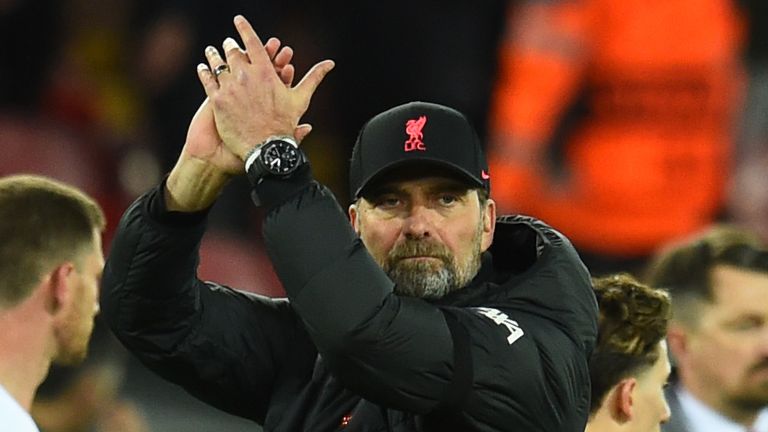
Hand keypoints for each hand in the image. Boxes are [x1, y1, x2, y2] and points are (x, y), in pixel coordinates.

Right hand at [165, 33, 302, 211]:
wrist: (217, 158)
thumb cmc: (244, 152)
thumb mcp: (270, 144)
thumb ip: (292, 134)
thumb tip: (309, 127)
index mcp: (266, 104)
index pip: (278, 81)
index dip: (284, 70)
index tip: (289, 58)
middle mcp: (250, 95)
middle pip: (263, 70)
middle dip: (272, 58)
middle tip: (279, 49)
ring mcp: (232, 92)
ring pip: (243, 68)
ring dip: (250, 56)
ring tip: (259, 49)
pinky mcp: (215, 96)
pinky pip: (219, 77)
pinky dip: (224, 67)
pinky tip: (230, 58)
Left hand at [197, 15, 333, 159]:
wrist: (266, 148)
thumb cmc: (285, 123)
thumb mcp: (300, 98)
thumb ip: (314, 77)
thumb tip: (330, 63)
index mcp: (265, 72)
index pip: (253, 43)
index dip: (244, 28)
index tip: (238, 20)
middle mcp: (245, 76)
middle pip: (233, 52)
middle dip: (230, 45)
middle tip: (227, 43)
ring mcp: (230, 88)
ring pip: (217, 64)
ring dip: (214, 55)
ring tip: (211, 51)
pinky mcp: (218, 101)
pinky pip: (207, 81)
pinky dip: (204, 72)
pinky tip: (202, 69)